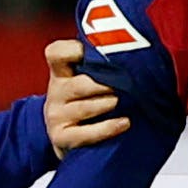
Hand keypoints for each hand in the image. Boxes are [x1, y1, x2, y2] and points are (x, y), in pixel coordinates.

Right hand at [41, 38, 129, 155]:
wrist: (70, 135)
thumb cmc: (87, 99)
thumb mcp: (87, 78)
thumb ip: (100, 65)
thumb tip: (132, 53)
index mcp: (60, 72)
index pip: (56, 53)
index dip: (73, 50)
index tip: (93, 53)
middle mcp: (55, 92)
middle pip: (79, 84)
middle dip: (105, 85)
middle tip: (125, 85)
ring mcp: (56, 116)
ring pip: (85, 108)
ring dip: (108, 104)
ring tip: (122, 102)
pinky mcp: (61, 137)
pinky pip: (86, 133)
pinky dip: (108, 128)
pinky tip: (124, 123)